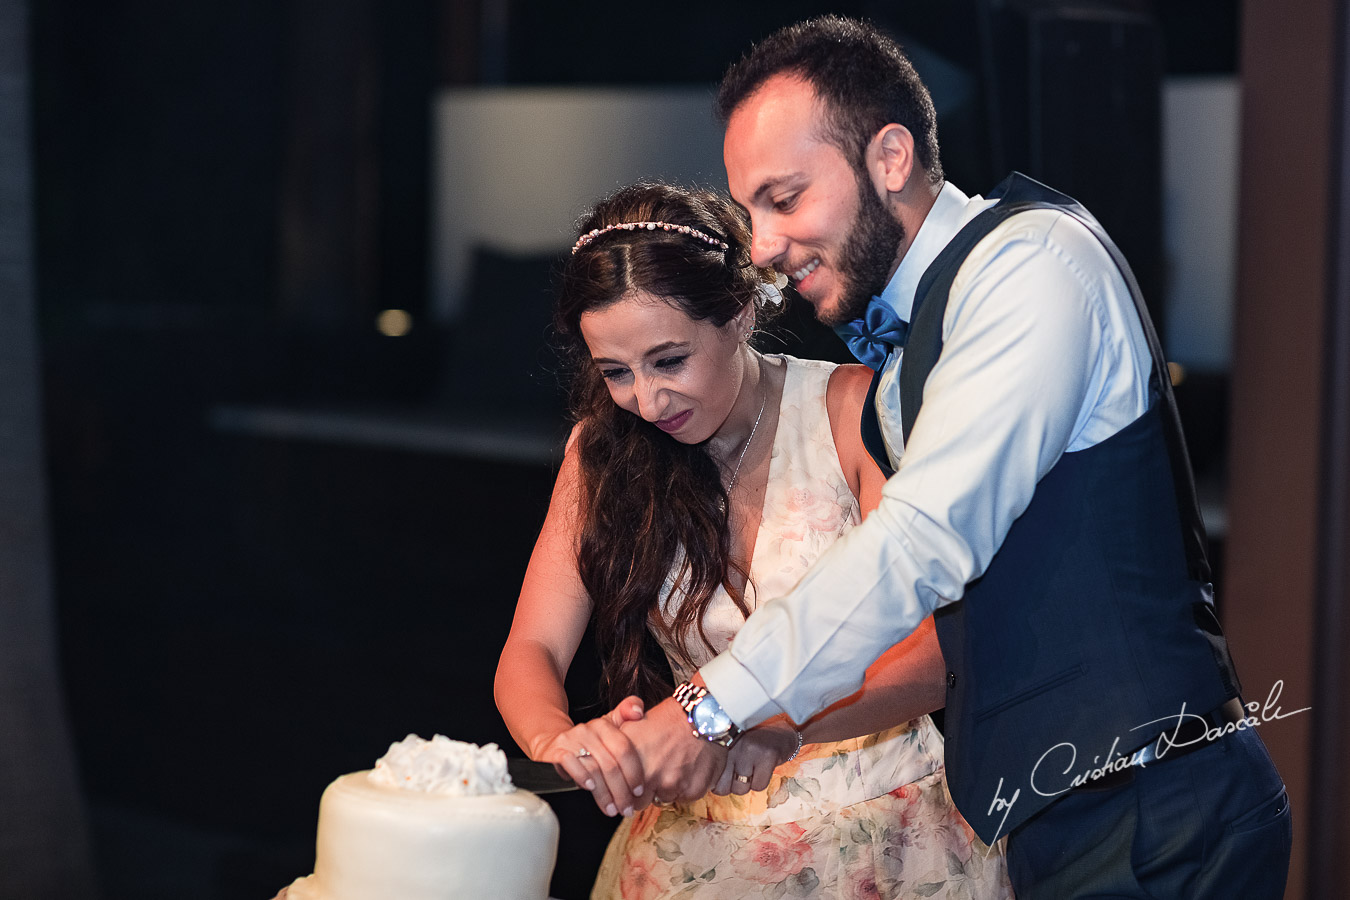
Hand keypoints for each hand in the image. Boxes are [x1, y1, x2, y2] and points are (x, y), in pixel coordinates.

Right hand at [533, 696, 645, 816]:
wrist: (554, 742)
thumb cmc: (590, 741)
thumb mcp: (609, 726)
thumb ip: (627, 714)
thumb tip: (640, 711)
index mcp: (605, 725)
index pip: (624, 749)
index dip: (634, 772)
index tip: (639, 791)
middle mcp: (588, 729)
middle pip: (610, 764)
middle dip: (621, 791)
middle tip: (628, 808)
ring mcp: (571, 740)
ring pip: (594, 769)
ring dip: (605, 794)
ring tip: (613, 810)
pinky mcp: (556, 751)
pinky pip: (571, 764)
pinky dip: (581, 777)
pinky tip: (590, 789)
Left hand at [619, 697, 726, 811]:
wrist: (703, 715)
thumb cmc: (669, 719)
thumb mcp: (634, 725)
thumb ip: (618, 751)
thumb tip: (604, 770)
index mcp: (631, 760)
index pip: (622, 794)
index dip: (626, 792)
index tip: (630, 790)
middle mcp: (649, 774)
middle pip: (641, 802)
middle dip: (646, 792)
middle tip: (656, 773)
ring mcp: (672, 783)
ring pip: (664, 799)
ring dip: (667, 789)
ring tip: (674, 765)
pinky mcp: (692, 789)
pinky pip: (685, 797)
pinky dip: (687, 787)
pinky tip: (689, 768)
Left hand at [712, 720, 797, 795]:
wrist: (781, 733)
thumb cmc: (751, 747)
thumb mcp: (729, 750)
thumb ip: (717, 765)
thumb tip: (708, 788)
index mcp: (719, 742)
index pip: (709, 778)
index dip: (719, 783)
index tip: (728, 773)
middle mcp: (731, 744)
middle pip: (722, 788)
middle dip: (733, 785)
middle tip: (743, 770)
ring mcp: (749, 749)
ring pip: (740, 789)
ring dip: (748, 783)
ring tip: (753, 765)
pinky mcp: (767, 755)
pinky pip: (758, 786)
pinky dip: (762, 781)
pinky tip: (764, 766)